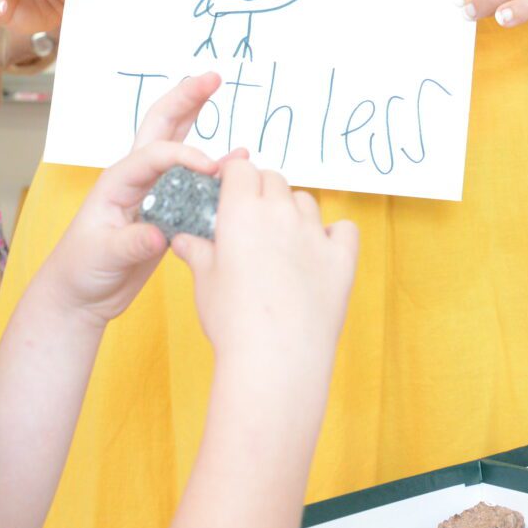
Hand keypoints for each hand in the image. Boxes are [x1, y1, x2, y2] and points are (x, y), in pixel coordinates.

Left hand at [32, 75, 221, 326]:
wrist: (80, 295)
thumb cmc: (80, 269)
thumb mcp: (101, 255)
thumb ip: (130, 244)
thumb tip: (157, 236)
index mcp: (118, 181)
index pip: (154, 155)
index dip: (185, 155)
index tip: (211, 168)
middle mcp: (136, 179)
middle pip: (162, 126)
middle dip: (185, 98)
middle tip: (212, 77)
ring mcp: (153, 192)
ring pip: (177, 144)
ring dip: (197, 116)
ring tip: (217, 89)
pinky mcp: (167, 211)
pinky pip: (194, 182)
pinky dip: (216, 167)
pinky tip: (236, 157)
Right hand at [170, 158, 357, 380]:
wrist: (275, 358)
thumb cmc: (232, 321)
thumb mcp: (204, 282)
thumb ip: (197, 252)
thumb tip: (182, 240)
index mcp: (242, 211)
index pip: (241, 169)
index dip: (234, 179)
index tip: (229, 195)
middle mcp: (281, 213)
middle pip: (275, 179)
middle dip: (263, 192)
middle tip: (252, 222)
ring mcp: (315, 234)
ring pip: (307, 201)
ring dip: (294, 211)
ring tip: (283, 243)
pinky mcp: (342, 258)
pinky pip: (344, 229)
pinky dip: (334, 235)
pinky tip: (321, 252)